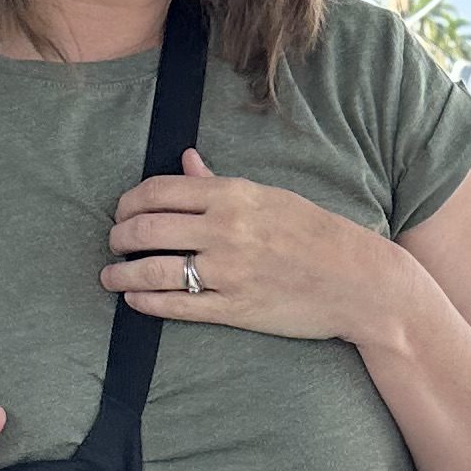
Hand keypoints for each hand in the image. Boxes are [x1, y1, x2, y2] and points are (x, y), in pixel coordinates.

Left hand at [102, 150, 418, 347]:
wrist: (360, 282)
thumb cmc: (317, 235)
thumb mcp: (271, 198)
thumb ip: (220, 184)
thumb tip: (185, 162)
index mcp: (234, 195)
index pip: (158, 191)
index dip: (129, 202)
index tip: (122, 213)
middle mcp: (226, 230)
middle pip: (147, 228)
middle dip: (119, 237)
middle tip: (114, 244)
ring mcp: (230, 271)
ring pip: (154, 269)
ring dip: (121, 273)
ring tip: (111, 275)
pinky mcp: (236, 308)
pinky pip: (177, 305)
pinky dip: (146, 301)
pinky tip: (134, 299)